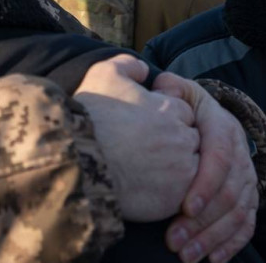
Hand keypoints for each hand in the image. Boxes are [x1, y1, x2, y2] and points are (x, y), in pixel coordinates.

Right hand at [73, 55, 198, 220]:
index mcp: (171, 109)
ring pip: (188, 169)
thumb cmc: (90, 117)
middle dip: (173, 143)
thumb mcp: (104, 74)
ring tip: (144, 170)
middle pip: (189, 141)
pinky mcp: (172, 200)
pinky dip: (166, 193)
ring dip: (173, 169)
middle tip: (145, 149)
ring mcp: (180, 172)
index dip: (163, 119)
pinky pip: (179, 195)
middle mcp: (182, 139)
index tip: (144, 127)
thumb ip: (128, 65)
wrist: (76, 160)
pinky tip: (142, 186)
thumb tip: (143, 69)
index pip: (183, 114)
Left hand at [153, 73, 257, 262]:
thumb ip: (167, 89)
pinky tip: (214, 259)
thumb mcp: (176, 90)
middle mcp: (240, 152)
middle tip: (174, 242)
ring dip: (212, 237)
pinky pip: (247, 223)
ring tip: (186, 255)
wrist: (204, 114)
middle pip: (229, 191)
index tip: (183, 208)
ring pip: (238, 211)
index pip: (220, 156)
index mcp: (222, 125)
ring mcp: (246, 175)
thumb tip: (160, 90)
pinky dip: (232, 243)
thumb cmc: (180, 105)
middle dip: (203, 221)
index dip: (205, 184)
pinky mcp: (248, 195)